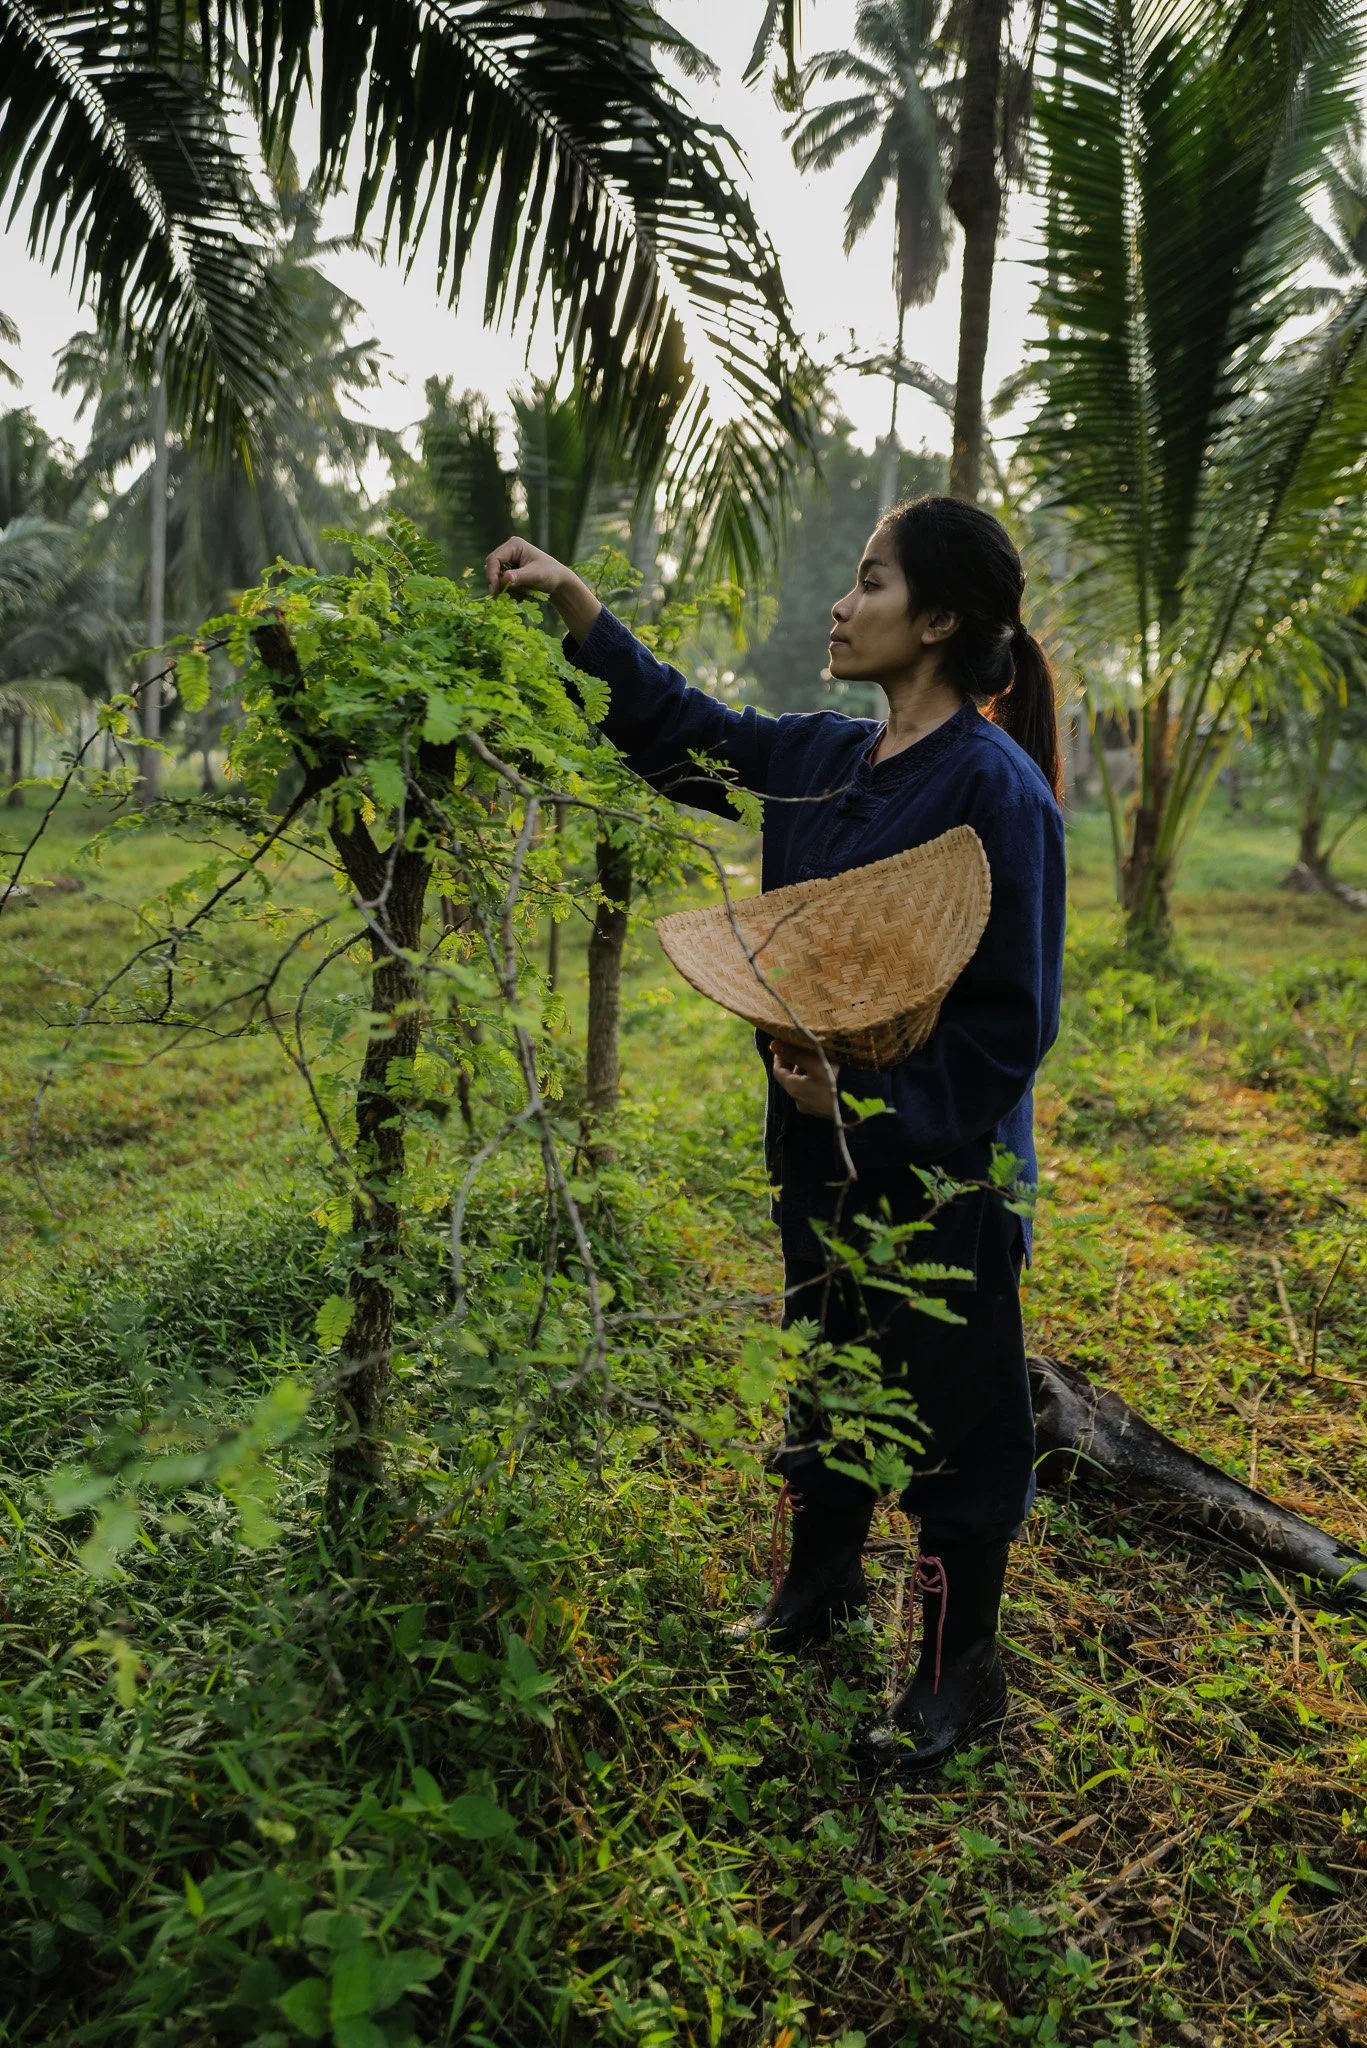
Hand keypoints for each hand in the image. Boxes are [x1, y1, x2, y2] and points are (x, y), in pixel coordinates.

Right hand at [484, 536, 600, 643]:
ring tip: (518, 593)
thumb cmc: (550, 574)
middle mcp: (509, 550)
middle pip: (491, 566)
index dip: (491, 574)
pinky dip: (507, 589)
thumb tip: (505, 578)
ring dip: (502, 587)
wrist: (559, 581)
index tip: (494, 590)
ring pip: (495, 576)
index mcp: (514, 545)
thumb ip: (520, 577)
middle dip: (495, 581)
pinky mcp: (509, 571)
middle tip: (501, 596)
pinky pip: (501, 582)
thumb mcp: (536, 575)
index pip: (494, 559)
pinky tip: (520, 593)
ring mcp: (508, 561)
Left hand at [770, 1038, 839, 1120]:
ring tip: (820, 1060)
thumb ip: (794, 1053)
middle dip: (796, 1063)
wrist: (862, 1104)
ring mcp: (812, 1109)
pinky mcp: (825, 1111)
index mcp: (794, 1089)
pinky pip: (816, 1093)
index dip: (779, 1057)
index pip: (778, 1071)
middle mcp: (799, 1102)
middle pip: (792, 1079)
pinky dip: (817, 1082)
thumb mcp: (815, 1062)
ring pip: (804, 1086)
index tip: (784, 1044)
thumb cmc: (836, 1079)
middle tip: (806, 1049)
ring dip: (808, 1073)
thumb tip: (773, 1045)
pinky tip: (830, 1075)